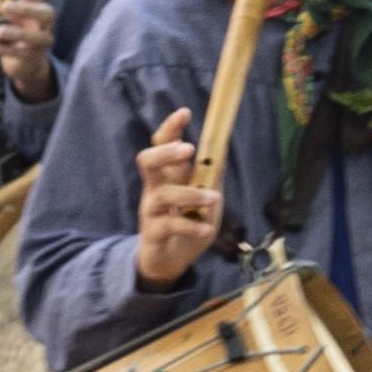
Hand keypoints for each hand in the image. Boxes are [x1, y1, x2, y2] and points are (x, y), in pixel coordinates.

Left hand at [0, 0, 55, 100]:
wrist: (26, 64)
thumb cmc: (13, 33)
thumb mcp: (2, 15)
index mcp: (35, 7)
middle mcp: (43, 24)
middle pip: (45, 13)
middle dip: (26, 9)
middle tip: (4, 6)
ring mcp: (40, 42)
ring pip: (35, 37)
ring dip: (16, 33)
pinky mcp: (32, 58)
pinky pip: (20, 54)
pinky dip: (6, 50)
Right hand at [130, 105, 225, 287]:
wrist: (170, 260)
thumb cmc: (188, 222)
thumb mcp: (206, 197)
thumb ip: (213, 174)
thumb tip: (224, 145)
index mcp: (169, 175)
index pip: (161, 144)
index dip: (171, 128)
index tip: (186, 112)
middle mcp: (156, 188)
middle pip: (147, 161)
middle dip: (166, 152)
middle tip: (189, 150)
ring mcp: (152, 210)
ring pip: (161, 194)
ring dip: (190, 194)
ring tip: (214, 198)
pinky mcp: (153, 233)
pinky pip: (168, 226)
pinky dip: (190, 226)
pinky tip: (207, 228)